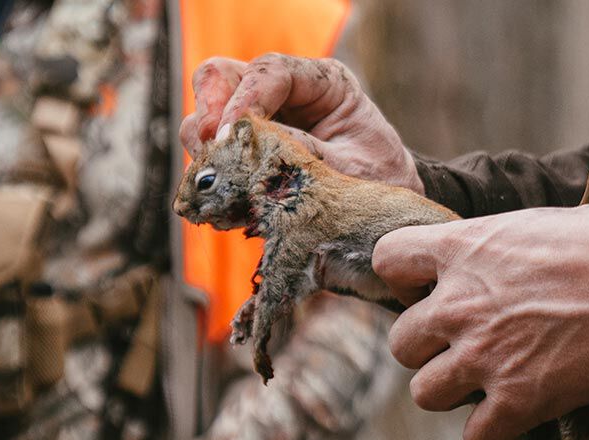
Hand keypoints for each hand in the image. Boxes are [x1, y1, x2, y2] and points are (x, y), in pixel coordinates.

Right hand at [181, 54, 420, 191]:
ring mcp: (260, 121)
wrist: (383, 220)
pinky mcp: (245, 153)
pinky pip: (210, 156)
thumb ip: (304, 155)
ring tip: (222, 183)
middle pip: (222, 77)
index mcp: (323, 83)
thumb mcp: (350, 171)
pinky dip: (211, 175)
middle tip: (209, 148)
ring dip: (206, 150)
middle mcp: (286, 94)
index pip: (270, 70)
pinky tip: (227, 201)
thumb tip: (251, 144)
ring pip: (205, 116)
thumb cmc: (379, 186)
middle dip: (208, 109)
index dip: (244, 98)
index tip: (228, 134)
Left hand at [373, 202, 588, 439]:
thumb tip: (486, 267)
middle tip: (470, 345)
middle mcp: (459, 304)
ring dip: (454, 391)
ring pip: (426, 393)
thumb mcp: (531, 225)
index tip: (432, 290)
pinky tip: (517, 411)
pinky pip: (475, 435)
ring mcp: (484, 355)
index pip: (387, 261)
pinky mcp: (517, 399)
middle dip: (431, 348)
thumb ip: (490, 251)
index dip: (406, 281)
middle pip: (401, 343)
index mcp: (461, 248)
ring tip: (491, 381)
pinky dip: (493, 430)